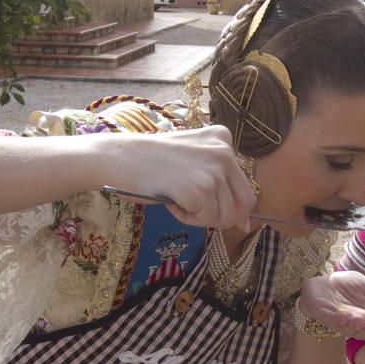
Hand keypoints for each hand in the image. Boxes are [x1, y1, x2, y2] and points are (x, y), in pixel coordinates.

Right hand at [113, 125, 254, 231]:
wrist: (119, 158)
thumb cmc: (152, 162)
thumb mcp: (193, 160)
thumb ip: (221, 183)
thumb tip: (245, 224)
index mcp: (224, 139)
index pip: (244, 188)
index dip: (224, 204)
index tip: (198, 196)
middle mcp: (225, 152)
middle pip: (242, 205)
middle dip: (217, 213)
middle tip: (190, 202)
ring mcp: (214, 170)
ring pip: (223, 216)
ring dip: (198, 215)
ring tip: (176, 195)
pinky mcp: (202, 189)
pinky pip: (205, 220)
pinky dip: (186, 218)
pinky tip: (170, 200)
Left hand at [298, 271, 364, 339]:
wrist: (327, 279)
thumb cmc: (351, 286)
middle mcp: (354, 324)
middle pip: (364, 331)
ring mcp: (338, 321)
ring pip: (347, 328)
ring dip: (354, 324)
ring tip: (360, 320)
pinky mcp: (323, 315)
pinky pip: (330, 320)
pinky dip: (336, 320)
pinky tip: (343, 317)